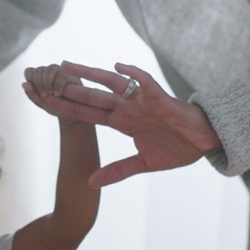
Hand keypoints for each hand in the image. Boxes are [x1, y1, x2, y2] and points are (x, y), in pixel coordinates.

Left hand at [22, 64, 84, 120]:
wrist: (73, 114)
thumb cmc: (56, 107)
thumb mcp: (42, 103)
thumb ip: (32, 95)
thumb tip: (24, 83)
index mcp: (40, 77)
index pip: (29, 71)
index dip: (31, 80)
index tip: (36, 92)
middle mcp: (50, 72)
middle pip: (39, 70)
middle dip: (39, 83)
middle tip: (44, 95)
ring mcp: (61, 72)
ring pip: (50, 68)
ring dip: (48, 82)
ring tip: (51, 94)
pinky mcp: (71, 76)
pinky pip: (62, 75)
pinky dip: (58, 85)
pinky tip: (58, 93)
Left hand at [37, 61, 221, 187]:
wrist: (204, 142)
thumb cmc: (177, 148)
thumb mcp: (142, 164)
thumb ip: (116, 171)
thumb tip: (90, 183)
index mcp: (122, 122)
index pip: (88, 114)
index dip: (68, 108)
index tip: (46, 101)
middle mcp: (127, 108)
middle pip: (93, 96)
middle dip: (70, 89)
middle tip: (47, 77)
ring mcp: (141, 101)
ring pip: (112, 84)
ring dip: (92, 74)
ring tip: (71, 66)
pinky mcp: (159, 97)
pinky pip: (145, 82)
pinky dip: (133, 74)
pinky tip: (118, 67)